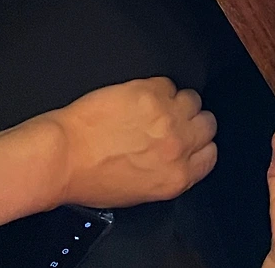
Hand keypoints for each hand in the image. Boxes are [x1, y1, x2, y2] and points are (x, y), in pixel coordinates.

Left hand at [48, 77, 217, 206]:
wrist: (64, 156)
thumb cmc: (90, 177)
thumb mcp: (138, 192)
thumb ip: (167, 173)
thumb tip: (175, 157)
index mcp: (175, 178)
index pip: (210, 155)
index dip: (199, 145)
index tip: (189, 140)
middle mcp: (176, 147)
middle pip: (207, 123)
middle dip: (191, 121)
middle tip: (171, 122)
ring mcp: (165, 116)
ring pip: (192, 99)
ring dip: (176, 102)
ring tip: (154, 108)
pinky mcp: (149, 92)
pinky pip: (167, 83)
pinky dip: (156, 89)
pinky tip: (138, 99)